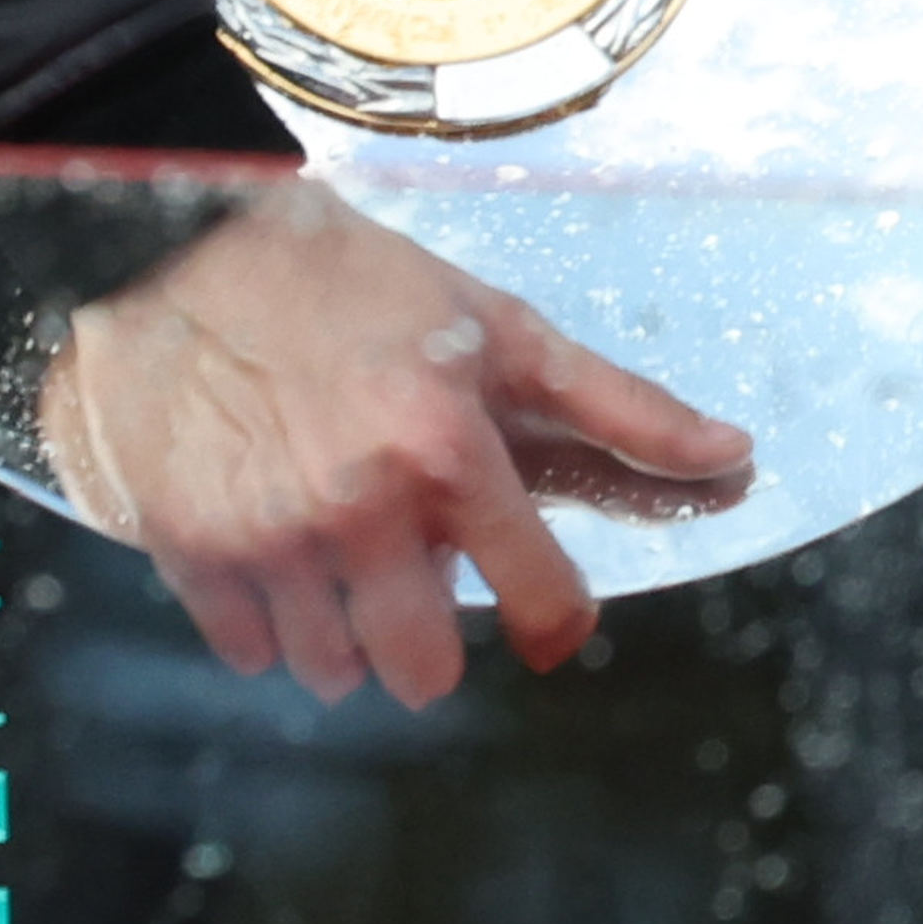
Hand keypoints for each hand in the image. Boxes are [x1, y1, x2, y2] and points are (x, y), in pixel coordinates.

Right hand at [32, 174, 744, 704]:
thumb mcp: (501, 330)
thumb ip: (618, 406)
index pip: (540, 602)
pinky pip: (251, 655)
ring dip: (349, 635)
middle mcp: (360, 509)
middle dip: (433, 645)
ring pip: (333, 670)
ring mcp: (269, 539)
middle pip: (422, 671)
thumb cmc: (362, 288)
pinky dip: (271, 625)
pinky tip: (280, 550)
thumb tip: (732, 454)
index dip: (554, 619)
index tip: (546, 612)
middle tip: (422, 578)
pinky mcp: (191, 553)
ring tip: (346, 553)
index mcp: (447, 451)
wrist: (189, 252)